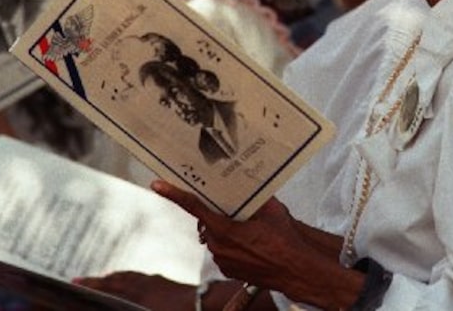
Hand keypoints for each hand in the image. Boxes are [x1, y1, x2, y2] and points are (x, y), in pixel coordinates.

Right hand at [72, 271, 194, 310]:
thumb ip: (129, 306)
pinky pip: (141, 277)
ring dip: (113, 278)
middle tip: (80, 280)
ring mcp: (155, 281)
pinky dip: (130, 278)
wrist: (207, 303)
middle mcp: (144, 284)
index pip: (109, 288)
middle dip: (97, 281)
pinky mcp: (165, 282)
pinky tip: (131, 281)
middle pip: (116, 280)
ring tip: (102, 279)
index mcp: (139, 294)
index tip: (74, 283)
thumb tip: (113, 282)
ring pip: (128, 277)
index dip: (91, 286)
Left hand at [151, 180, 363, 308]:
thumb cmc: (284, 240)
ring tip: (249, 230)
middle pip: (206, 221)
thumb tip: (249, 183)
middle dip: (215, 214)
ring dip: (225, 230)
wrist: (295, 269)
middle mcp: (218, 245)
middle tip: (235, 210)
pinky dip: (231, 244)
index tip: (157, 184)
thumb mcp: (271, 209)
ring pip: (215, 236)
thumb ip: (255, 197)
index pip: (193, 206)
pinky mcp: (228, 269)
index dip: (173, 194)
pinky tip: (250, 243)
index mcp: (224, 228)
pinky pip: (223, 250)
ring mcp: (222, 259)